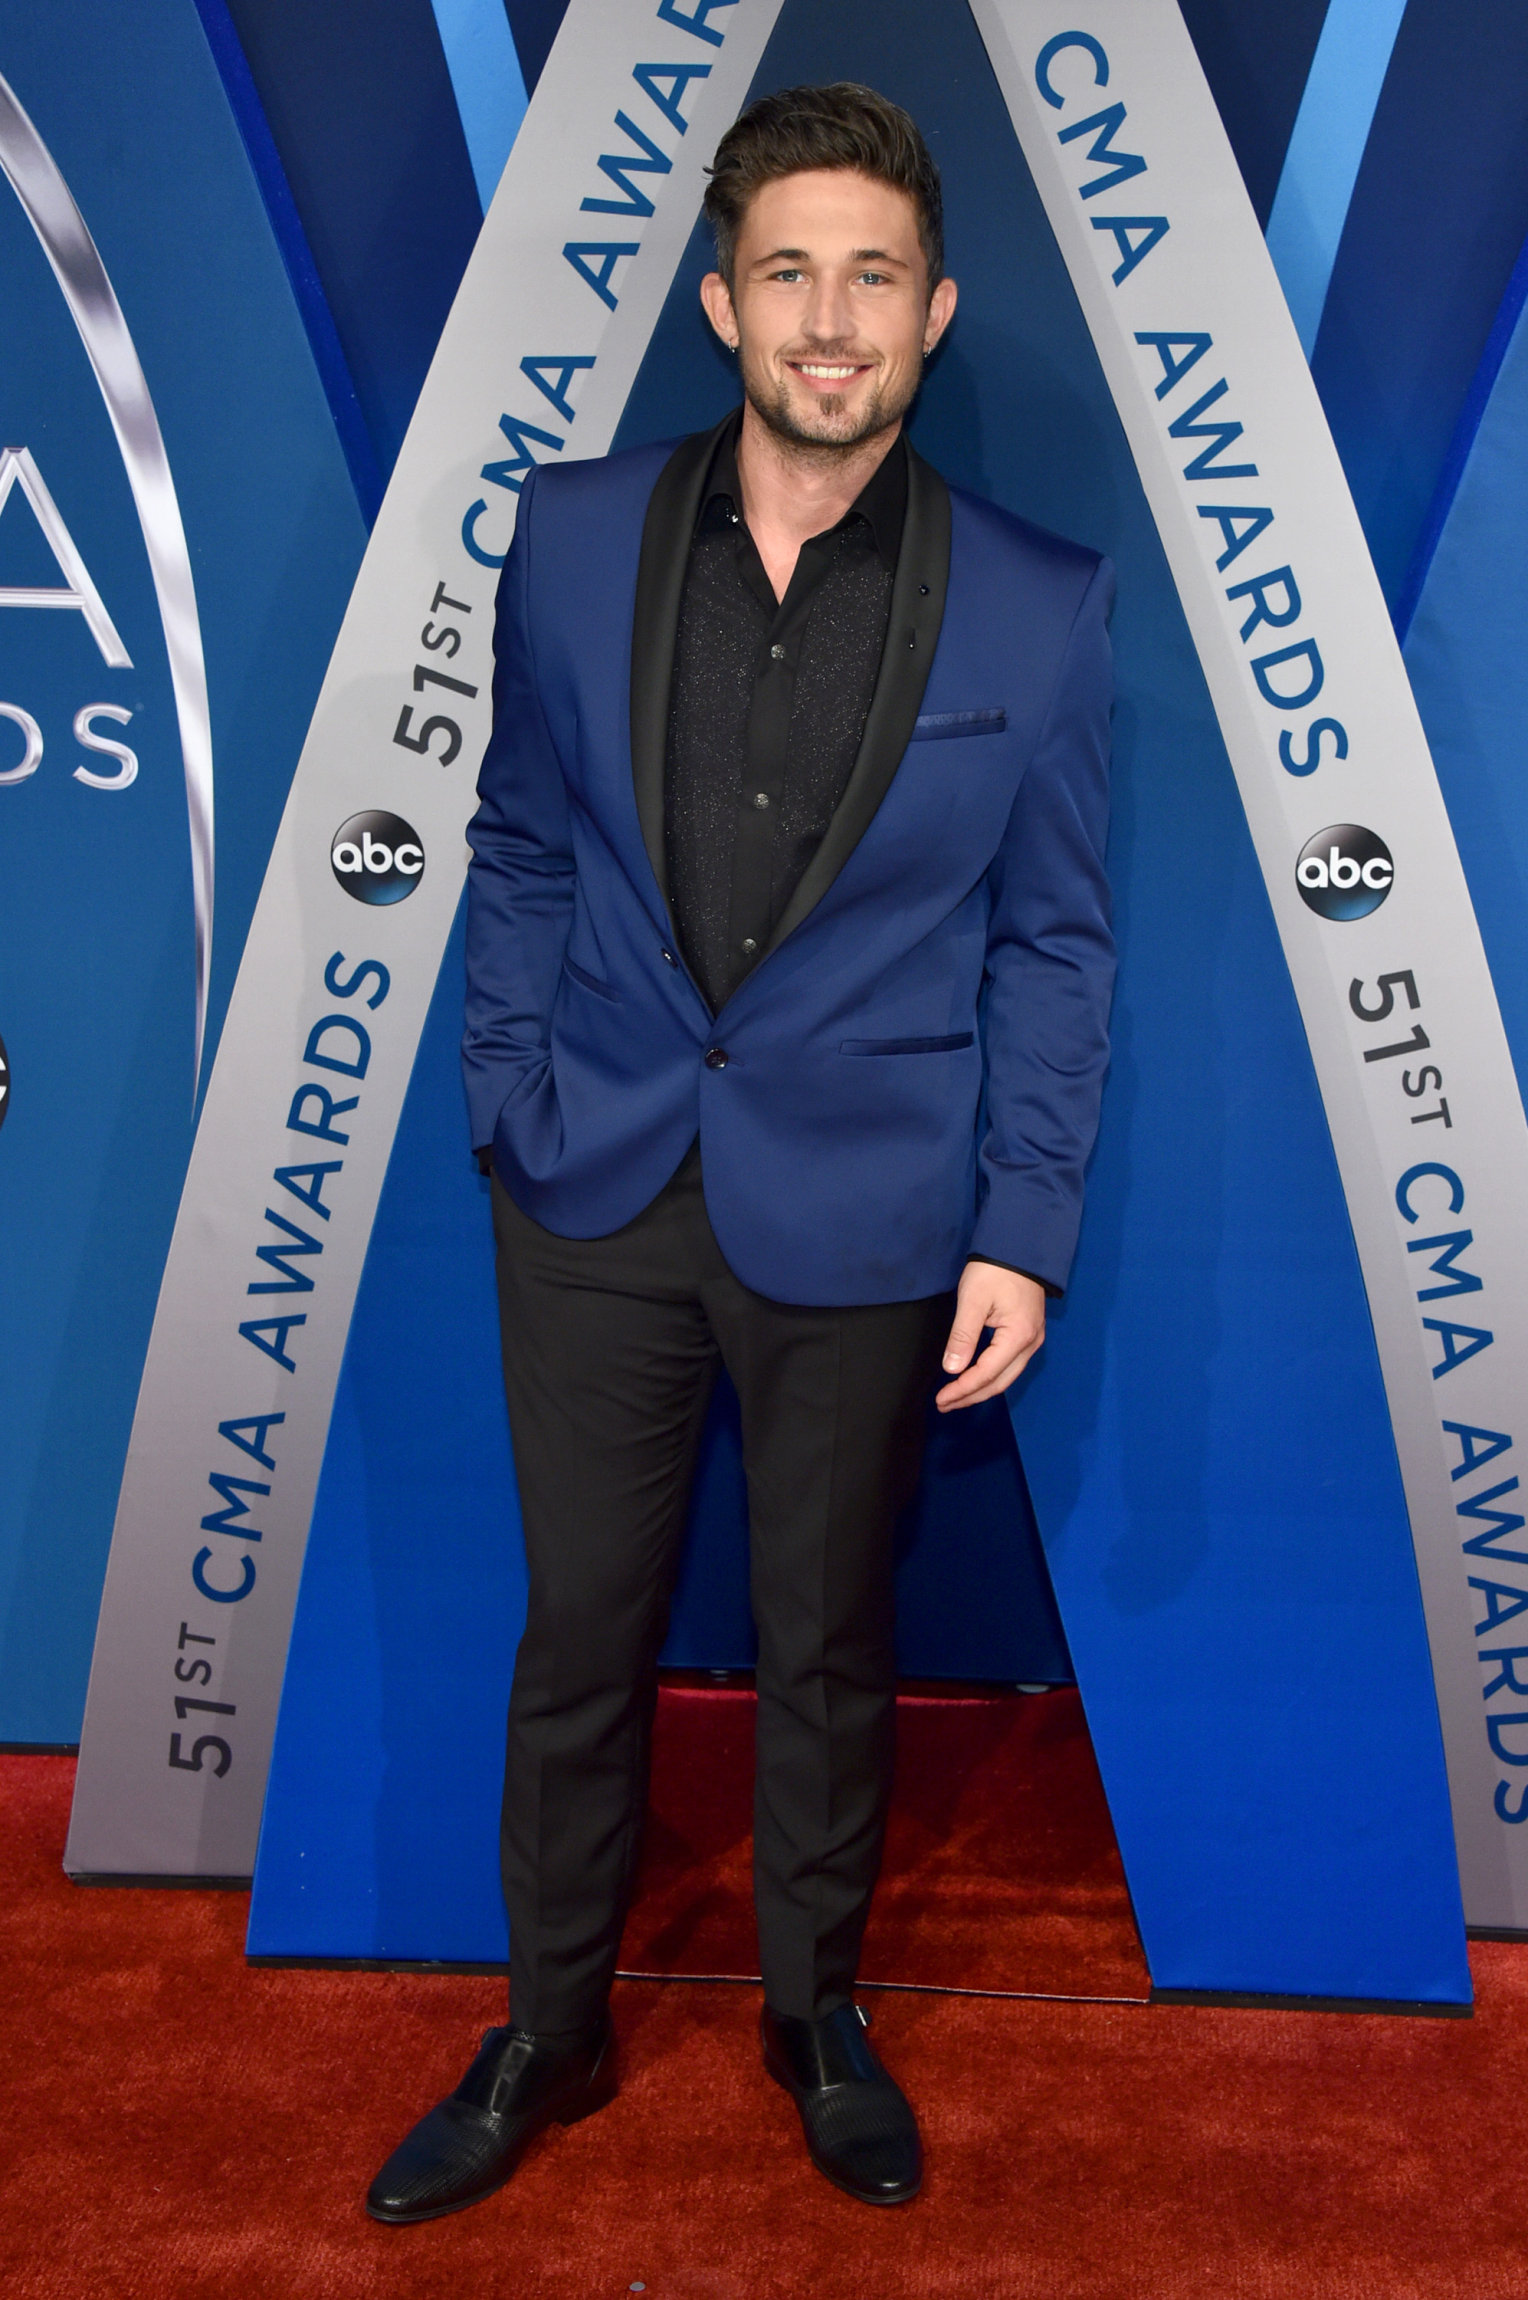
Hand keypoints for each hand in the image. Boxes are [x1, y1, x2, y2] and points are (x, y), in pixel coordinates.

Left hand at [935, 1262, 1046, 1411]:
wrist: (1019, 1248)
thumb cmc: (995, 1270)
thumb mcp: (973, 1300)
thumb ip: (962, 1336)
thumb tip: (952, 1369)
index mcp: (1018, 1336)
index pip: (986, 1374)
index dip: (962, 1389)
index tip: (941, 1399)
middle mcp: (1030, 1343)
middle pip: (999, 1382)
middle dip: (970, 1396)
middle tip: (945, 1404)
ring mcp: (1033, 1340)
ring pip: (1006, 1377)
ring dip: (980, 1389)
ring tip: (956, 1397)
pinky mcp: (1029, 1334)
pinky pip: (1010, 1365)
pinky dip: (990, 1377)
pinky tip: (974, 1379)